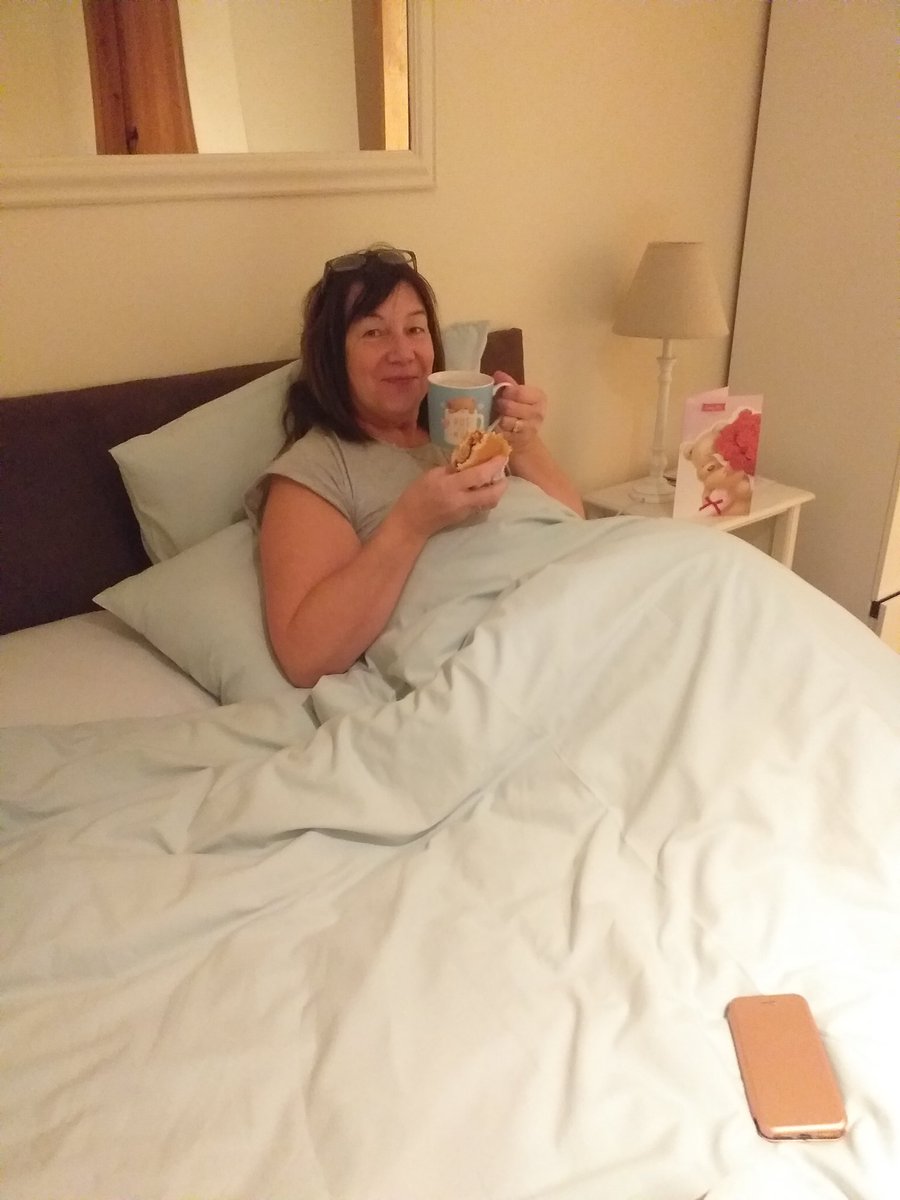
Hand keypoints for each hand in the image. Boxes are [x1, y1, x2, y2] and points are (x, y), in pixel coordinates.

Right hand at [392, 459, 507, 537]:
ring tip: (493, 479)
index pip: (479, 476)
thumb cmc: (416, 495)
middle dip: (502, 483)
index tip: (502, 456)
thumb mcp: (431, 475)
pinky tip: (481, 488)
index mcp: (451, 486)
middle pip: (493, 495)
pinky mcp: (465, 518)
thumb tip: (469, 462)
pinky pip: (482, 506)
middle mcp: (462, 501)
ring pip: (490, 502)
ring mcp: (465, 512)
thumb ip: (452, 468)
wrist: (411, 523)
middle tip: (502, 472)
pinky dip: (486, 496)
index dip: (494, 465)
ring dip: (496, 491)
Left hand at [491, 371, 546, 453]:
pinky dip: (499, 430)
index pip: (519, 392)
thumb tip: (497, 374)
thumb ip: (508, 384)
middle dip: (500, 405)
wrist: (524, 436)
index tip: (503, 393)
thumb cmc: (518, 411)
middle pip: (511, 407)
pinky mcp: (521, 440)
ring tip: (498, 416)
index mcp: (539, 397)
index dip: (507, 392)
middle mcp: (538, 413)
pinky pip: (504, 433)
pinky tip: (499, 427)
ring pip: (506, 421)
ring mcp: (531, 428)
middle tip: (498, 405)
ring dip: (499, 418)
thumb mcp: (516, 395)